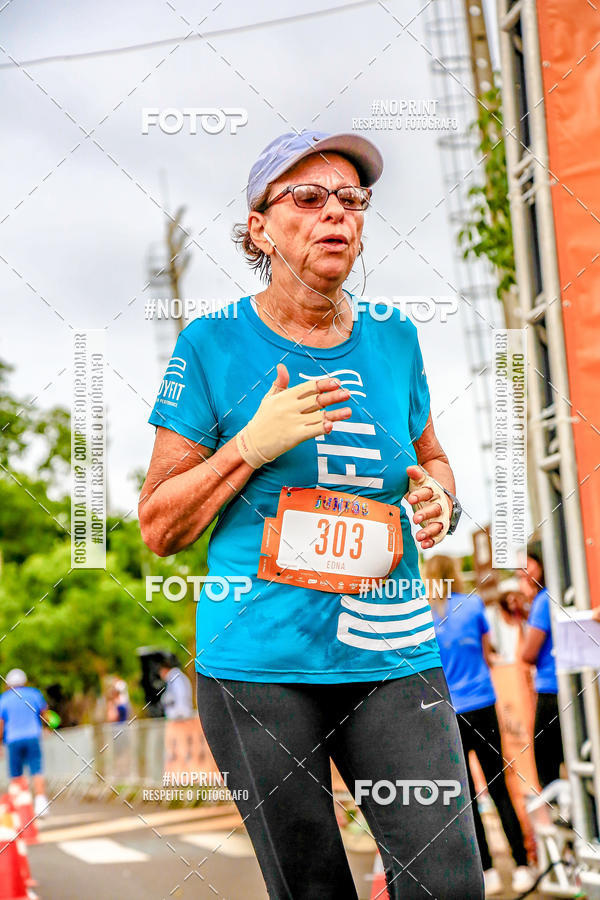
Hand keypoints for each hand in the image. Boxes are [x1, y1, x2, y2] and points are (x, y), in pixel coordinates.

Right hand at [236, 364, 351, 467]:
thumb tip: (282, 366)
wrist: (252, 443)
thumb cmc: (262, 419)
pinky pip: (311, 431)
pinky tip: (332, 426)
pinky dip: (321, 428)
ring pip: (318, 416)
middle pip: (316, 400)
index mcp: (284, 397)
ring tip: (348, 411)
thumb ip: (280, 383)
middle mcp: (289, 408)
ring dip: (334, 414)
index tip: (336, 382)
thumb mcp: (269, 399)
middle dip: (333, 396)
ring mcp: (292, 422)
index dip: (323, 384)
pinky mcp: (293, 437)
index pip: (307, 388)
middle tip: (347, 393)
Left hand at [404, 465, 450, 549]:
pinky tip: (424, 545)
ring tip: (419, 537)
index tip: (410, 499)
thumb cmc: (427, 485)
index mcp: (435, 491)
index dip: (420, 495)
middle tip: (416, 518)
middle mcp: (441, 503)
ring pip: (438, 523)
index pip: (428, 492)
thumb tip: (409, 469)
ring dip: (429, 530)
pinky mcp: (440, 524)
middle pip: (435, 509)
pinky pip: (438, 534)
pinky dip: (433, 540)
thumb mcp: (421, 479)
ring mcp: (441, 515)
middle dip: (426, 514)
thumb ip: (416, 474)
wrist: (442, 488)